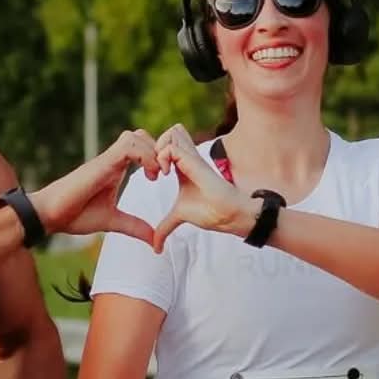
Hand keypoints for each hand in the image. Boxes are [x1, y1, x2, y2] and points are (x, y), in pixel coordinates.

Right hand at [29, 129, 160, 242]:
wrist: (50, 214)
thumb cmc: (74, 215)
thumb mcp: (112, 221)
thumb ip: (134, 226)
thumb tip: (154, 241)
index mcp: (114, 169)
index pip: (140, 146)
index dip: (155, 156)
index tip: (161, 177)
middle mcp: (111, 160)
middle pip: (140, 135)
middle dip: (157, 150)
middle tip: (163, 174)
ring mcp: (105, 159)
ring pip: (135, 136)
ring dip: (152, 152)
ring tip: (156, 174)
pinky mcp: (101, 163)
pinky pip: (128, 146)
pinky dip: (144, 155)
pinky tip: (148, 175)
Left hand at [152, 124, 255, 250]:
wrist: (229, 215)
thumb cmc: (210, 213)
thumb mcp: (179, 216)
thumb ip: (165, 226)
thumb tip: (155, 247)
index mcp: (182, 166)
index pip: (167, 143)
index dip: (153, 153)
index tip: (149, 174)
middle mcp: (188, 158)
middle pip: (170, 132)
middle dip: (154, 146)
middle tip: (152, 170)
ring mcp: (192, 158)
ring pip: (171, 133)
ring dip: (158, 149)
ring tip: (158, 171)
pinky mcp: (195, 162)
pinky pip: (172, 147)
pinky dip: (161, 157)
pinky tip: (162, 174)